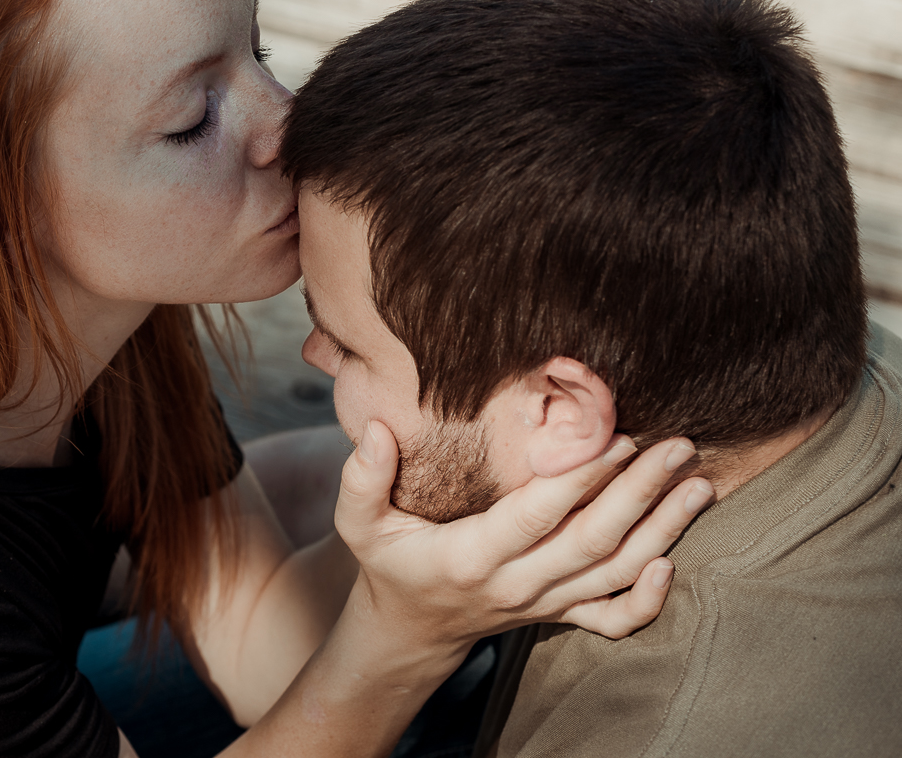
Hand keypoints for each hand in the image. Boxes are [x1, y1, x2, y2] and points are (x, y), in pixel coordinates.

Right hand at [335, 424, 712, 649]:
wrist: (411, 627)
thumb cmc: (390, 562)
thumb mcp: (359, 524)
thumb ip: (361, 478)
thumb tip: (376, 429)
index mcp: (470, 557)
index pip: (533, 517)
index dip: (577, 479)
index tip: (613, 437)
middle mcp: (515, 585)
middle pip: (591, 542)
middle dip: (640, 493)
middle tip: (677, 446)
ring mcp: (543, 604)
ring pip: (616, 574)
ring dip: (662, 530)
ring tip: (698, 485)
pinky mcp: (560, 615)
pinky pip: (614, 619)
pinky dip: (649, 600)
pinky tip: (673, 559)